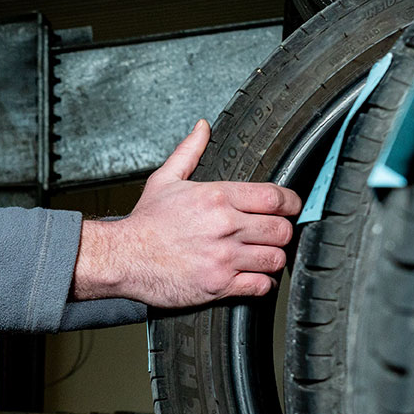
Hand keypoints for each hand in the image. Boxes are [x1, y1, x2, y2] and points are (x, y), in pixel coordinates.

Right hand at [71, 120, 300, 306]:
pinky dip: (263, 283)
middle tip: (276, 233)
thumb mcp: (165, 180)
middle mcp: (224, 226)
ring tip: (266, 255)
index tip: (290, 207)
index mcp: (216, 197)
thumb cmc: (144, 224)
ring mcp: (223, 257)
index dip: (290, 202)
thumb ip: (190, 152)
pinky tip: (254, 277)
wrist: (122, 258)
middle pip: (281, 229)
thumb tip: (203, 128)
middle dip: (283, 232)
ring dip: (274, 258)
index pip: (274, 197)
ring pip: (275, 258)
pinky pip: (260, 286)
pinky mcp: (219, 285)